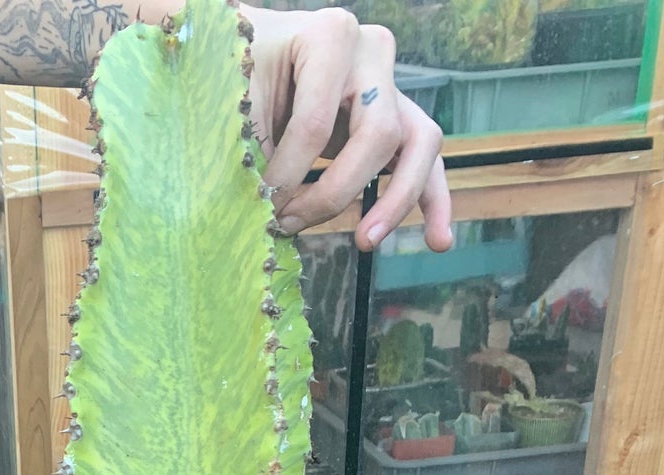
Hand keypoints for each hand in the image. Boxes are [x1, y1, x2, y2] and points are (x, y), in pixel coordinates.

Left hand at [238, 4, 451, 251]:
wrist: (253, 53)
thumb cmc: (241, 72)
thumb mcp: (234, 97)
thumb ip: (248, 145)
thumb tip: (255, 210)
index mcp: (330, 36)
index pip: (316, 123)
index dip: (287, 176)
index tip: (259, 206)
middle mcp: (371, 53)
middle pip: (378, 135)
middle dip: (332, 193)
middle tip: (287, 225)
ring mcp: (391, 84)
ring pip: (419, 144)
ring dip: (397, 199)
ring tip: (366, 241)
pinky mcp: (397, 116)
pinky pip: (426, 158)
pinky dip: (433, 199)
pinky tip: (437, 241)